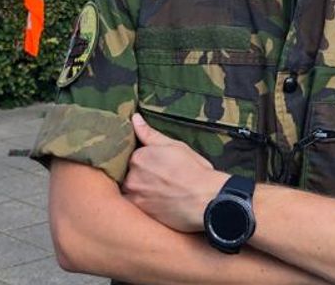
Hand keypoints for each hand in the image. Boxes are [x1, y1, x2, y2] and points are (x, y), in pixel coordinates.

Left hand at [122, 113, 225, 232]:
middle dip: (139, 177)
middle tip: (159, 180)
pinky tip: (159, 203)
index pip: (131, 157)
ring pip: (130, 192)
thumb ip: (150, 134)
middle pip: (127, 175)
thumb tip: (134, 119)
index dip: (143, 162)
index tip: (154, 166)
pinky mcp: (141, 215)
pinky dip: (144, 204)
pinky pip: (136, 208)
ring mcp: (135, 198)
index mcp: (137, 157)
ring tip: (159, 192)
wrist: (207, 200)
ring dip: (140, 191)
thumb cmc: (195, 171)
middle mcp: (131, 178)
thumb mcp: (175, 146)